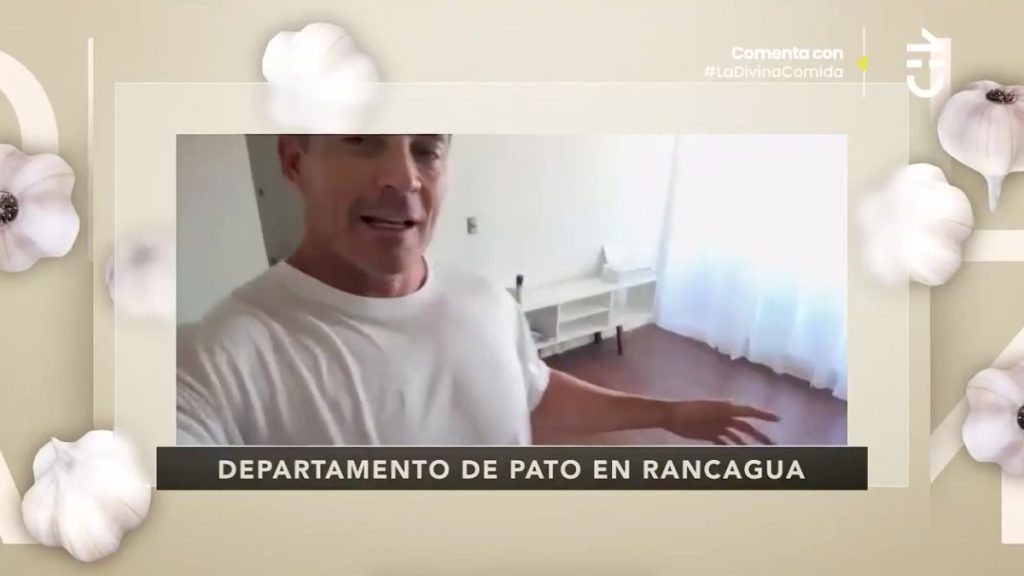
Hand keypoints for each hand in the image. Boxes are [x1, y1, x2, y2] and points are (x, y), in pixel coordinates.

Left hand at [662, 400, 779, 444]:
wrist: (671, 415)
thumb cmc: (690, 410)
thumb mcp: (710, 410)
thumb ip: (725, 410)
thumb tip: (740, 408)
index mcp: (727, 408)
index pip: (750, 411)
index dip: (764, 415)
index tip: (778, 419)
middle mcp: (725, 416)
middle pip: (746, 428)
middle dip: (759, 436)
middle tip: (772, 445)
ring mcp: (718, 425)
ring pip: (737, 436)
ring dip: (746, 444)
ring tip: (756, 453)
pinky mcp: (709, 434)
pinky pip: (724, 442)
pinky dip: (731, 448)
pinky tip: (737, 455)